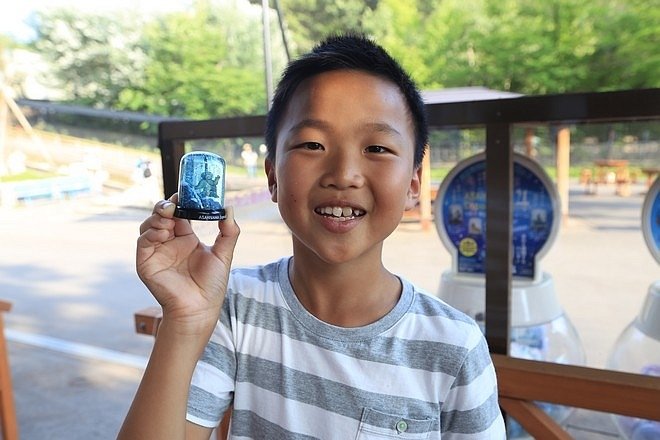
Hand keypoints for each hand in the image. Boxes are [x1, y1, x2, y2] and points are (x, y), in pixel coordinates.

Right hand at [136, 195, 239, 334]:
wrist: (200, 309)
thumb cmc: (211, 284)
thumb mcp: (224, 254)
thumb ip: (229, 232)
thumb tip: (230, 208)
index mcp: (186, 237)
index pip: (180, 212)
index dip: (181, 201)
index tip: (187, 193)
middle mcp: (169, 241)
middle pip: (162, 215)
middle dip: (167, 205)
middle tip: (175, 202)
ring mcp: (156, 251)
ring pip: (150, 225)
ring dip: (158, 217)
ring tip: (169, 216)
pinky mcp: (146, 262)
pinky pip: (143, 241)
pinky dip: (151, 233)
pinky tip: (163, 232)